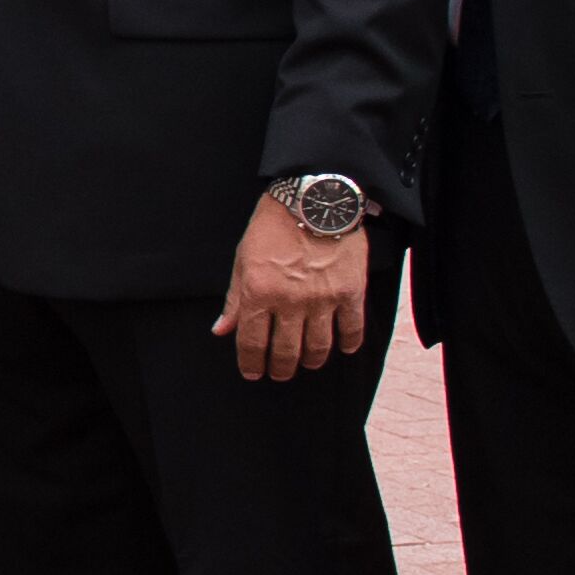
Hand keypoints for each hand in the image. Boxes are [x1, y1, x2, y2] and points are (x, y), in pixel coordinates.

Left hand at [212, 192, 371, 382]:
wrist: (313, 201)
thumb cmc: (272, 228)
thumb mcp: (243, 260)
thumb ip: (234, 298)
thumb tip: (222, 330)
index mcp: (260, 292)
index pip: (252, 342)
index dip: (251, 363)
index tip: (252, 373)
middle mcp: (292, 301)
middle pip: (286, 351)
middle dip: (280, 368)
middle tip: (279, 374)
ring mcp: (324, 299)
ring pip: (318, 346)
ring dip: (310, 361)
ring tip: (306, 364)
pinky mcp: (351, 292)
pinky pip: (352, 328)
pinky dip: (348, 344)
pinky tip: (343, 349)